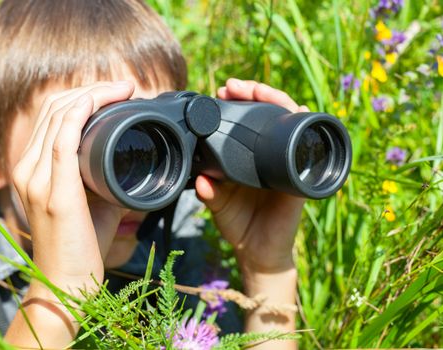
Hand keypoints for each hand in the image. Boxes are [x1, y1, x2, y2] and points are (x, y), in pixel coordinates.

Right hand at [12, 81, 134, 291]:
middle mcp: (27, 169)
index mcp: (32, 168)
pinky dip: (82, 112)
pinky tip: (99, 100)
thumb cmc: (82, 244)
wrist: (68, 283)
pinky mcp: (53, 191)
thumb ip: (103, 177)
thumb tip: (134, 161)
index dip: (81, 95)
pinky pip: (63, 138)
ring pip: (59, 116)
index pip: (51, 115)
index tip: (115, 91)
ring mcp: (36, 179)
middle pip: (53, 108)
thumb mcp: (91, 200)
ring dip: (92, 94)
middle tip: (123, 86)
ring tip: (121, 89)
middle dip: (90, 89)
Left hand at [196, 78, 307, 273]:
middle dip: (254, 93)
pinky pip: (307, 147)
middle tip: (233, 86)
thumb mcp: (218, 206)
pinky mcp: (300, 175)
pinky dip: (305, 126)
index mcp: (249, 156)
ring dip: (275, 100)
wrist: (259, 252)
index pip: (247, 120)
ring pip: (288, 120)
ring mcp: (287, 161)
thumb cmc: (239, 225)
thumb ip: (209, 193)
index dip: (237, 103)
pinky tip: (299, 111)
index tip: (221, 92)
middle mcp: (270, 153)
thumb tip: (201, 178)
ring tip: (256, 92)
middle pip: (269, 112)